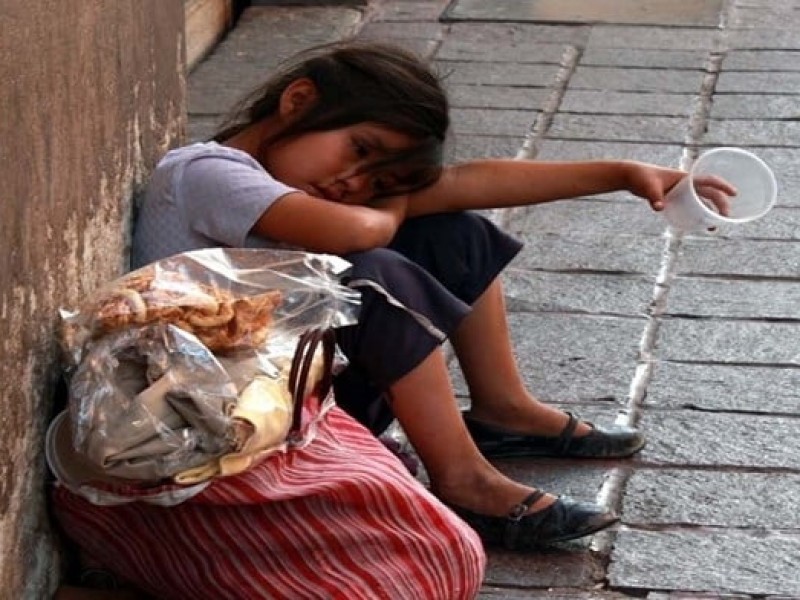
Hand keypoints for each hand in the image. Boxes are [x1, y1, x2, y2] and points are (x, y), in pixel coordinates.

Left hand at [623, 162, 737, 214]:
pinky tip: (698, 225)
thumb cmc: (641, 177)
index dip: (722, 186)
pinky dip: (696, 214)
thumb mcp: (648, 187)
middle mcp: (685, 184)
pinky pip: (690, 205)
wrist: (630, 176)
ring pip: (700, 201)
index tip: (734, 193)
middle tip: (725, 217)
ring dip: (709, 212)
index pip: (708, 180)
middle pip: (708, 193)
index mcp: (684, 178)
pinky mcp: (674, 197)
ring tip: (713, 227)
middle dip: (719, 204)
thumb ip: (654, 197)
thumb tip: (659, 208)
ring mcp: (680, 191)